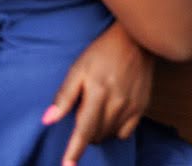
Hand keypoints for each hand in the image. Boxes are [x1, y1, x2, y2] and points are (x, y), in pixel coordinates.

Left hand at [42, 22, 153, 165]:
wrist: (135, 40)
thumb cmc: (103, 52)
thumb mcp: (78, 68)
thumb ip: (65, 95)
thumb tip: (48, 119)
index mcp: (98, 93)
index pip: (84, 131)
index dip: (74, 151)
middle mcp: (117, 103)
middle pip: (96, 136)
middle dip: (85, 132)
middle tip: (83, 111)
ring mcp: (132, 106)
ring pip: (109, 135)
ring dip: (99, 131)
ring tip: (97, 110)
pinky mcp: (142, 107)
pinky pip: (125, 132)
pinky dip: (115, 130)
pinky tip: (111, 115)